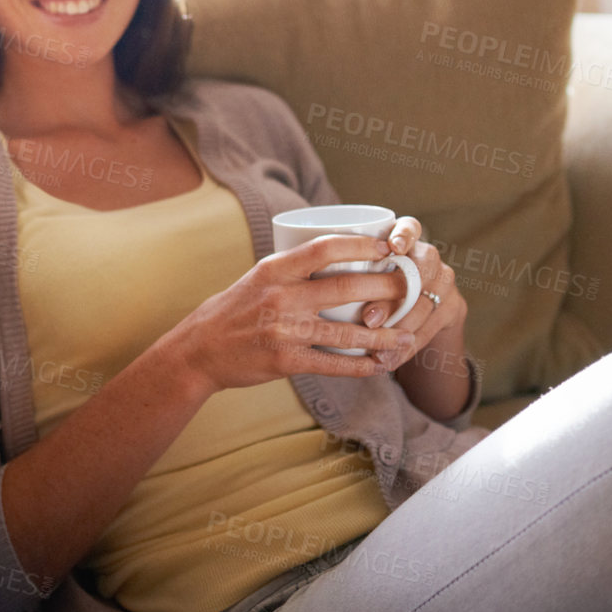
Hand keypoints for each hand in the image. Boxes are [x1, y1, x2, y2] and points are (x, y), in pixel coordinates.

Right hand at [169, 233, 418, 396]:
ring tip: (408, 335)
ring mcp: (284, 330)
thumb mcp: (258, 277)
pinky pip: (332, 364)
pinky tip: (379, 366)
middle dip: (385, 288)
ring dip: (383, 335)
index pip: (324, 248)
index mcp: (274, 269)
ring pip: (346, 332)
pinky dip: (360, 366)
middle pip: (345, 288)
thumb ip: (293, 269)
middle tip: (412, 287)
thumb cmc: (233, 309)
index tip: (387, 248)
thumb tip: (338, 255)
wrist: (200, 349)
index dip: (360, 245)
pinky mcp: (285, 361)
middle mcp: (281, 296)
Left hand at [358, 217, 466, 369]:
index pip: (409, 227)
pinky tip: (388, 361)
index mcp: (405, 240)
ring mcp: (444, 281)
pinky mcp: (453, 307)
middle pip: (420, 270)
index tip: (393, 247)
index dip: (403, 235)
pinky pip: (430, 329)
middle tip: (368, 319)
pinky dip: (406, 348)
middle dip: (393, 297)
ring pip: (425, 304)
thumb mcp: (363, 276)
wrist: (418, 317)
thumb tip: (315, 288)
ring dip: (398, 329)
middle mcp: (428, 256)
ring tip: (375, 349)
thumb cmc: (375, 290)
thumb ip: (348, 275)